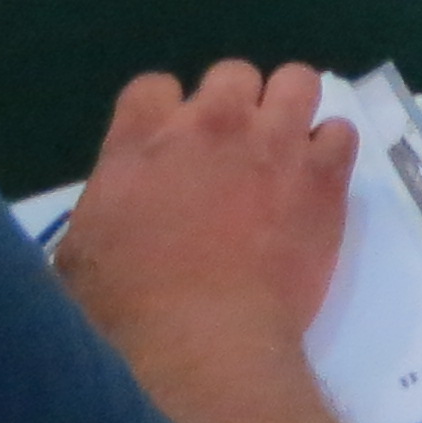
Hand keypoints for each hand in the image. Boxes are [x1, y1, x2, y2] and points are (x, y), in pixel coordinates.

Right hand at [57, 63, 353, 363]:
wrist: (204, 347)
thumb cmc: (128, 314)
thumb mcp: (80, 255)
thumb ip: (108, 203)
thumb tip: (120, 199)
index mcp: (142, 141)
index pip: (153, 86)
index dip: (163, 113)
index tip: (170, 148)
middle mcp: (212, 125)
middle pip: (232, 75)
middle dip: (232, 106)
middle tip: (231, 153)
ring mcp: (274, 143)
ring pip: (297, 81)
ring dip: (288, 111)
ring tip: (282, 152)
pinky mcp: (323, 174)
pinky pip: (340, 132)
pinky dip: (329, 153)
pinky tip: (314, 183)